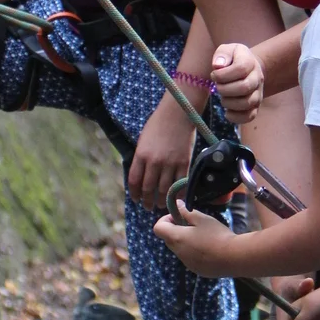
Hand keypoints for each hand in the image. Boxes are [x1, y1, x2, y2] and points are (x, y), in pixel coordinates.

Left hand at [128, 95, 195, 212]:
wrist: (178, 113)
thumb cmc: (159, 124)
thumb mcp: (143, 140)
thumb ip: (141, 158)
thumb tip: (141, 176)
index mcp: (141, 155)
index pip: (134, 181)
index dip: (134, 194)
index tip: (136, 199)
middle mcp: (154, 162)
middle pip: (148, 189)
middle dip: (147, 201)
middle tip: (148, 206)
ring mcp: (170, 164)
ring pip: (164, 190)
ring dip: (162, 201)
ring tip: (161, 204)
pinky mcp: (184, 163)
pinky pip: (181, 184)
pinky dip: (178, 194)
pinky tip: (176, 198)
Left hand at [153, 200, 236, 275]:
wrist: (234, 257)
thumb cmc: (217, 235)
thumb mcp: (202, 218)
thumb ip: (186, 211)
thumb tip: (176, 204)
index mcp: (177, 238)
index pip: (158, 228)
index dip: (165, 219)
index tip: (179, 216)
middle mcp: (178, 252)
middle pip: (168, 238)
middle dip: (176, 229)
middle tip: (193, 223)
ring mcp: (187, 263)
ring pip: (180, 249)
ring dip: (186, 241)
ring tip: (205, 236)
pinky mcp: (197, 270)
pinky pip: (190, 258)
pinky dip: (195, 252)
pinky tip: (211, 248)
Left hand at [211, 42, 263, 124]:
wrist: (249, 68)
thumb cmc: (233, 59)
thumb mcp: (227, 50)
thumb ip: (222, 54)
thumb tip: (218, 66)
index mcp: (250, 62)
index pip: (240, 69)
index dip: (223, 74)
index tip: (214, 75)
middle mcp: (257, 78)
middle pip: (244, 87)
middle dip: (224, 89)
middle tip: (217, 87)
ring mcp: (258, 93)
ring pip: (247, 103)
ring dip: (229, 102)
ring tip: (222, 97)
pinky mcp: (255, 106)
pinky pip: (250, 116)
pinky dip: (236, 117)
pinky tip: (227, 113)